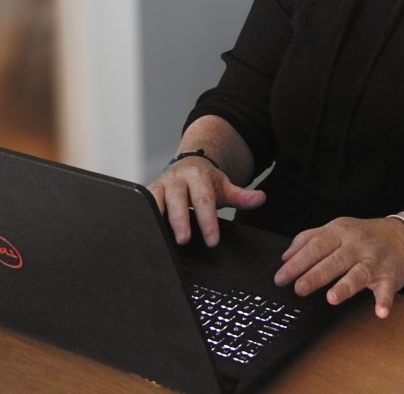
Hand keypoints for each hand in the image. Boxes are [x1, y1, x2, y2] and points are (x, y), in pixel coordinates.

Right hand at [148, 157, 264, 246]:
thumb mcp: (225, 187)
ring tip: (159, 238)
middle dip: (180, 220)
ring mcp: (160, 185)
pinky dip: (143, 217)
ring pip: (156, 200)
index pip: (204, 200)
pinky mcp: (149, 192)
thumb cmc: (206, 182)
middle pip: (178, 200)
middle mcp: (177, 179)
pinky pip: (143, 204)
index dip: (208, 221)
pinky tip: (145, 233)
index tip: (212, 241)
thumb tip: (261, 198)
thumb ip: (242, 196)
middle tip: (184, 240)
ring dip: (157, 218)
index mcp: (198, 176)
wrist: (189, 164)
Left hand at [274, 217, 403, 318]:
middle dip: (315, 275)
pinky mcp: (390, 276)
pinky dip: (384, 301)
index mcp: (339, 233)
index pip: (315, 246)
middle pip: (333, 261)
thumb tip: (286, 256)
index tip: (281, 277)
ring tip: (332, 298)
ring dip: (346, 286)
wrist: (402, 236)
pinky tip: (380, 311)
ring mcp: (374, 261)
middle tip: (299, 288)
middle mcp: (356, 245)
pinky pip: (387, 290)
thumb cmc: (364, 235)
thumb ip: (309, 238)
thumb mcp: (336, 229)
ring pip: (358, 274)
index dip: (297, 262)